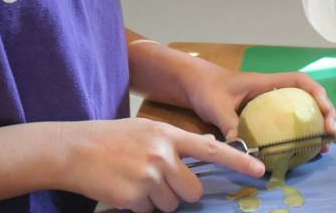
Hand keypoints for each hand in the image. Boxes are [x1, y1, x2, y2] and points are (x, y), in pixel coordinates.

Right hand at [60, 117, 264, 212]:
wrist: (74, 149)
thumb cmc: (112, 139)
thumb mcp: (147, 130)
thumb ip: (173, 144)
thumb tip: (200, 160)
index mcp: (168, 134)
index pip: (211, 149)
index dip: (238, 161)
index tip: (260, 170)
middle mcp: (162, 155)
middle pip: (192, 190)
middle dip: (179, 192)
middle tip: (155, 179)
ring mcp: (148, 177)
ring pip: (171, 204)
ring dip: (156, 200)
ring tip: (134, 180)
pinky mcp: (134, 197)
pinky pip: (149, 212)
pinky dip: (138, 207)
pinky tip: (123, 189)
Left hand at [184, 66, 335, 146]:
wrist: (194, 85)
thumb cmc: (207, 88)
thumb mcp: (217, 106)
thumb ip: (229, 123)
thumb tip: (241, 146)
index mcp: (267, 83)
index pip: (301, 82)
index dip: (318, 95)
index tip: (326, 113)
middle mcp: (273, 93)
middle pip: (308, 99)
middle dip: (326, 115)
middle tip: (335, 136)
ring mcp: (270, 105)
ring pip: (301, 113)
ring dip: (316, 127)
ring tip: (328, 146)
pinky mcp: (263, 118)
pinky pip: (287, 125)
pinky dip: (299, 136)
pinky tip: (305, 152)